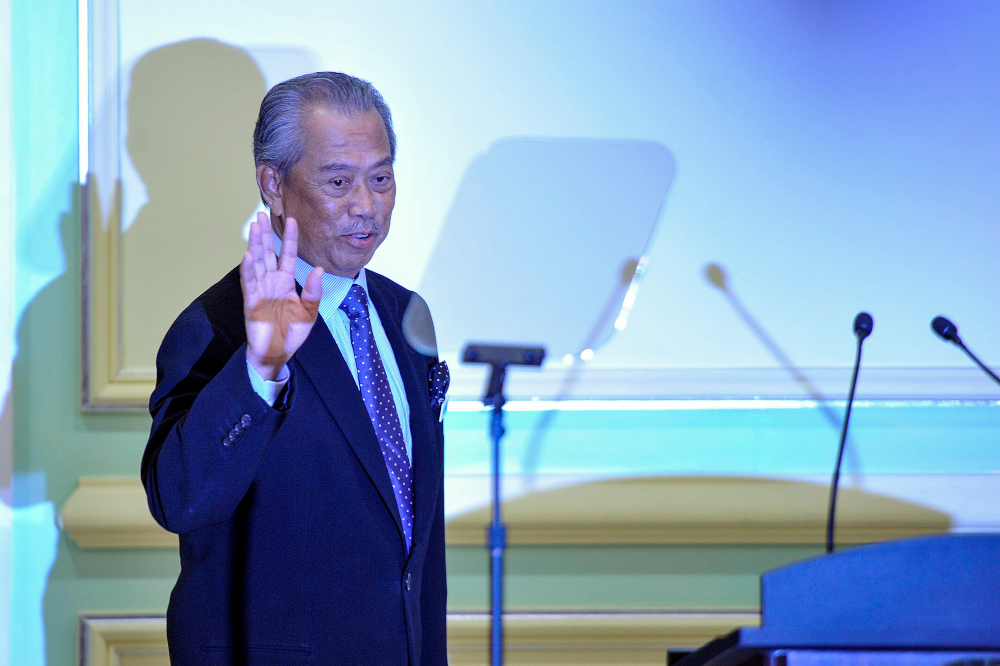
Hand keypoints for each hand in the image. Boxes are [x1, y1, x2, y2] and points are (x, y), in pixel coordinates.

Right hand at [240, 212, 323, 380]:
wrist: (277, 354)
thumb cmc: (292, 334)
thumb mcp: (309, 312)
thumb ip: (313, 291)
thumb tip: (319, 269)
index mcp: (286, 283)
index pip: (287, 256)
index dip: (290, 239)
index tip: (292, 220)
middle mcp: (271, 283)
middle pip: (268, 253)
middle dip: (266, 234)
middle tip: (263, 213)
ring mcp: (260, 291)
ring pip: (256, 262)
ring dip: (255, 244)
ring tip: (254, 226)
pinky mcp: (251, 302)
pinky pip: (249, 282)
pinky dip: (248, 269)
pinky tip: (248, 254)